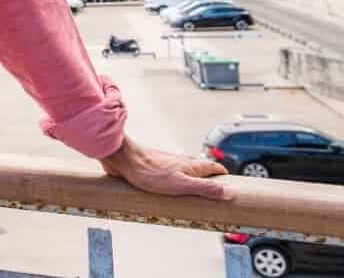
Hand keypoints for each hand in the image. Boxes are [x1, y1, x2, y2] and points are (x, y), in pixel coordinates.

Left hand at [100, 136, 231, 200]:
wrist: (120, 158)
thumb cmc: (148, 171)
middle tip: (217, 193)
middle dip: (210, 180)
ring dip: (192, 182)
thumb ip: (204, 188)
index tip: (233, 186)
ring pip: (185, 172)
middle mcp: (181, 162)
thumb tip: (229, 192)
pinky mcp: (153, 169)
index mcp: (191, 165)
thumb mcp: (181, 184)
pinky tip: (170, 192)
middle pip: (201, 170)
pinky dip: (175, 184)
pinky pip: (169, 177)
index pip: (215, 168)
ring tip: (197, 195)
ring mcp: (167, 164)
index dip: (224, 177)